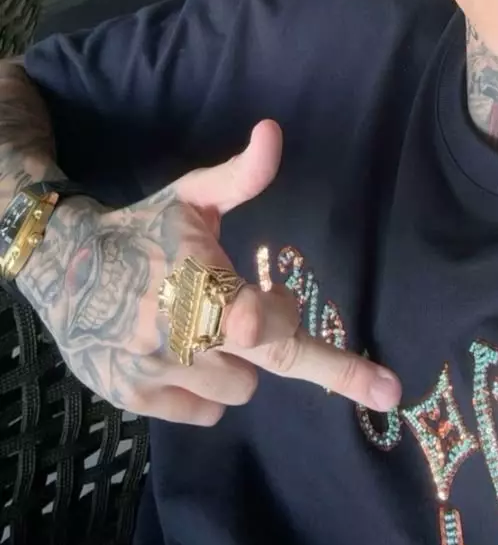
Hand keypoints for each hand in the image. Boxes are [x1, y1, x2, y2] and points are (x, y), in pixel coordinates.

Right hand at [17, 121, 401, 424]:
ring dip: (241, 361)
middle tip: (387, 388)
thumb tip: (273, 131)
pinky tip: (186, 353)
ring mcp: (158, 372)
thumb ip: (241, 175)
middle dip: (333, 371)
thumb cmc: (141, 228)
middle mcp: (181, 334)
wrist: (64, 266)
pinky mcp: (138, 399)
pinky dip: (207, 389)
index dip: (287, 308)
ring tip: (213, 328)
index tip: (286, 291)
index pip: (270, 321)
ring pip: (240, 390)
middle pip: (270, 361)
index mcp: (200, 281)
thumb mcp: (191, 195)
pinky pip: (204, 413)